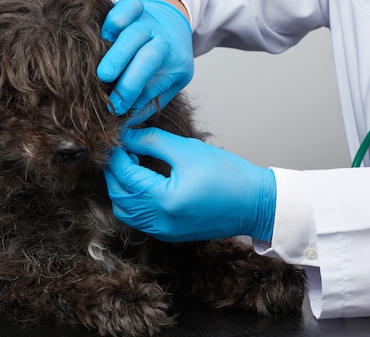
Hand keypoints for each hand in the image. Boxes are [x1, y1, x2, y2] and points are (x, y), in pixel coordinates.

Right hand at [98, 0, 193, 124]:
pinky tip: (105, 33)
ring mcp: (150, 23)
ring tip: (101, 67)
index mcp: (175, 63)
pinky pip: (129, 6)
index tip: (115, 108)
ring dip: (117, 49)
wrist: (171, 22)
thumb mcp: (167, 84)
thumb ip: (147, 103)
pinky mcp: (137, 7)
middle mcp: (163, 41)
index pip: (154, 80)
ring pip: (135, 32)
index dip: (132, 93)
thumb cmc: (164, 62)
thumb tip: (123, 126)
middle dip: (127, 70)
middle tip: (105, 81)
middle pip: (148, 54)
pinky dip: (117, 17)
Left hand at [104, 127, 276, 242]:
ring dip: (121, 188)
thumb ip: (152, 141)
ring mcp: (165, 232)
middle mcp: (161, 222)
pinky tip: (142, 182)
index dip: (117, 154)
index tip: (118, 137)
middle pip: (119, 197)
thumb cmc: (227, 174)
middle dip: (115, 171)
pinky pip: (140, 220)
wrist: (255, 203)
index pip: (125, 176)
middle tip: (121, 149)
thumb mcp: (187, 149)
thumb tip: (127, 136)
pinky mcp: (170, 234)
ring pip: (126, 212)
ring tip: (131, 165)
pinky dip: (133, 202)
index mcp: (165, 200)